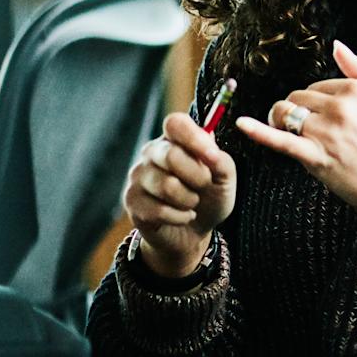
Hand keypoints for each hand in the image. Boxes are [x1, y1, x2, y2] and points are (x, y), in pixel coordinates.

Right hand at [121, 100, 237, 279]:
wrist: (193, 232)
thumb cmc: (209, 197)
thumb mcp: (224, 179)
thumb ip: (221, 162)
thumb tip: (212, 152)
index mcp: (173, 139)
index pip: (175, 123)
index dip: (195, 138)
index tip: (213, 156)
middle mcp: (151, 153)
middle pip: (171, 155)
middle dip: (198, 176)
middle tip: (205, 185)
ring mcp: (137, 177)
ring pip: (166, 186)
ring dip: (189, 200)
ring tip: (192, 202)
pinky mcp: (131, 201)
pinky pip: (159, 210)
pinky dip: (180, 216)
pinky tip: (182, 216)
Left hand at [237, 41, 356, 254]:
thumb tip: (337, 46)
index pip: (319, 84)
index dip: (319, 100)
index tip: (327, 117)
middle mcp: (340, 107)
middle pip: (299, 97)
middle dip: (298, 109)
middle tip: (308, 126)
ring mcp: (326, 133)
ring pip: (286, 114)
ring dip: (280, 119)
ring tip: (285, 127)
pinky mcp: (316, 157)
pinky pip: (280, 141)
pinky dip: (258, 132)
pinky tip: (241, 124)